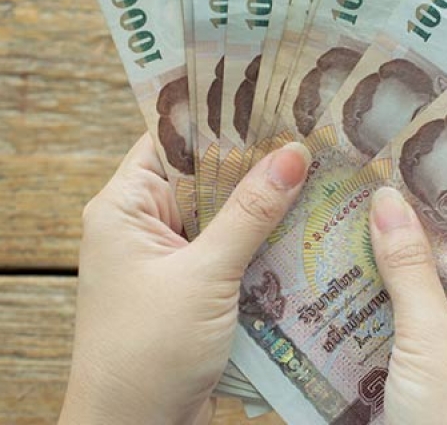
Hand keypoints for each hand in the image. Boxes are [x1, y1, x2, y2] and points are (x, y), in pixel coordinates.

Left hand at [59, 134, 309, 424]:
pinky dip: (265, 239)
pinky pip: (233, 248)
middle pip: (206, 174)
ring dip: (266, 202)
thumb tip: (293, 155)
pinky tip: (308, 225)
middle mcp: (145, 224)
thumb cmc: (148, 352)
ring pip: (225, 213)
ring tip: (321, 172)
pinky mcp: (195, 286)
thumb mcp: (204, 276)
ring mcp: (171, 257)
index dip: (219, 115)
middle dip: (255, 159)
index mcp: (125, 206)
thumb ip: (249, 213)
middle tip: (311, 132)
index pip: (172, 138)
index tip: (272, 95)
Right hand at [369, 187, 446, 424]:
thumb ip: (408, 267)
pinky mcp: (441, 364)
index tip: (405, 176)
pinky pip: (416, 319)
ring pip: (431, 292)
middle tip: (372, 194)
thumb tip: (386, 200)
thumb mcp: (429, 336)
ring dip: (395, 269)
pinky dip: (388, 302)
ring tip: (355, 223)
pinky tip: (354, 276)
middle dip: (413, 237)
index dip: (445, 210)